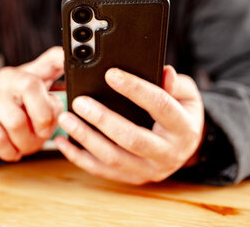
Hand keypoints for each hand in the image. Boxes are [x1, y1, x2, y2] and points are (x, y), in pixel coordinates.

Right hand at [0, 47, 64, 160]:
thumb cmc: (15, 120)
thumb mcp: (38, 113)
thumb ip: (53, 108)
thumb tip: (60, 111)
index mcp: (30, 73)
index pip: (51, 58)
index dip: (63, 58)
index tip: (72, 61)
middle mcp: (8, 76)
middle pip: (30, 86)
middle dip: (42, 119)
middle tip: (42, 134)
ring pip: (15, 120)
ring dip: (25, 142)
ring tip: (24, 146)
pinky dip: (9, 150)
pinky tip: (11, 151)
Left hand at [54, 66, 204, 184]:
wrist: (185, 146)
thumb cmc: (181, 112)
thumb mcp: (186, 94)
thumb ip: (174, 83)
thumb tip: (164, 72)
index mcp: (184, 129)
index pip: (159, 105)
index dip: (135, 89)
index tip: (111, 74)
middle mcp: (169, 154)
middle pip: (132, 138)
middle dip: (102, 119)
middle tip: (79, 102)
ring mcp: (150, 170)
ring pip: (113, 157)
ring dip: (85, 138)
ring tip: (66, 118)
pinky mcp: (132, 178)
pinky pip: (102, 170)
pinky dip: (79, 157)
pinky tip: (63, 142)